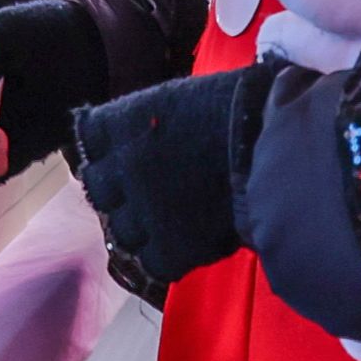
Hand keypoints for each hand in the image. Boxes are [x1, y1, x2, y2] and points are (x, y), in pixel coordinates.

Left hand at [72, 69, 266, 300]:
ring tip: (171, 218)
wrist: (269, 147)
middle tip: (146, 189)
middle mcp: (120, 170)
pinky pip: (154, 261)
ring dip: (142, 225)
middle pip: (100, 189)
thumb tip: (159, 134)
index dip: (107, 146)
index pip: (90, 137)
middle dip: (119, 190)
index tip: (120, 150)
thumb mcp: (185, 99)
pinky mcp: (167, 250)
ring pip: (122, 230)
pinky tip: (189, 240)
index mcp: (122, 124)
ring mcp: (140, 214)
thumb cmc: (238, 107)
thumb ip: (159, 122)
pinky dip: (169, 254)